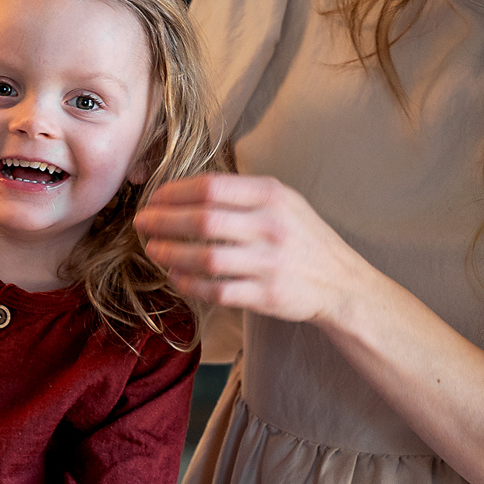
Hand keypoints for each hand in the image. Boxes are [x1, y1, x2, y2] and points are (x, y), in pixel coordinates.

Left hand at [133, 173, 368, 323]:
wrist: (341, 282)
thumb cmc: (303, 237)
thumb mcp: (283, 201)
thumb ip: (241, 193)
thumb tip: (184, 190)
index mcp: (272, 196)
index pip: (211, 188)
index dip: (174, 192)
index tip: (154, 198)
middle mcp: (271, 227)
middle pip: (203, 221)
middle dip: (163, 221)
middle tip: (141, 223)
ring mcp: (269, 263)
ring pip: (206, 258)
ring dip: (171, 253)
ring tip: (152, 249)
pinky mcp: (266, 296)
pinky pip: (217, 290)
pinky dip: (190, 283)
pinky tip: (176, 275)